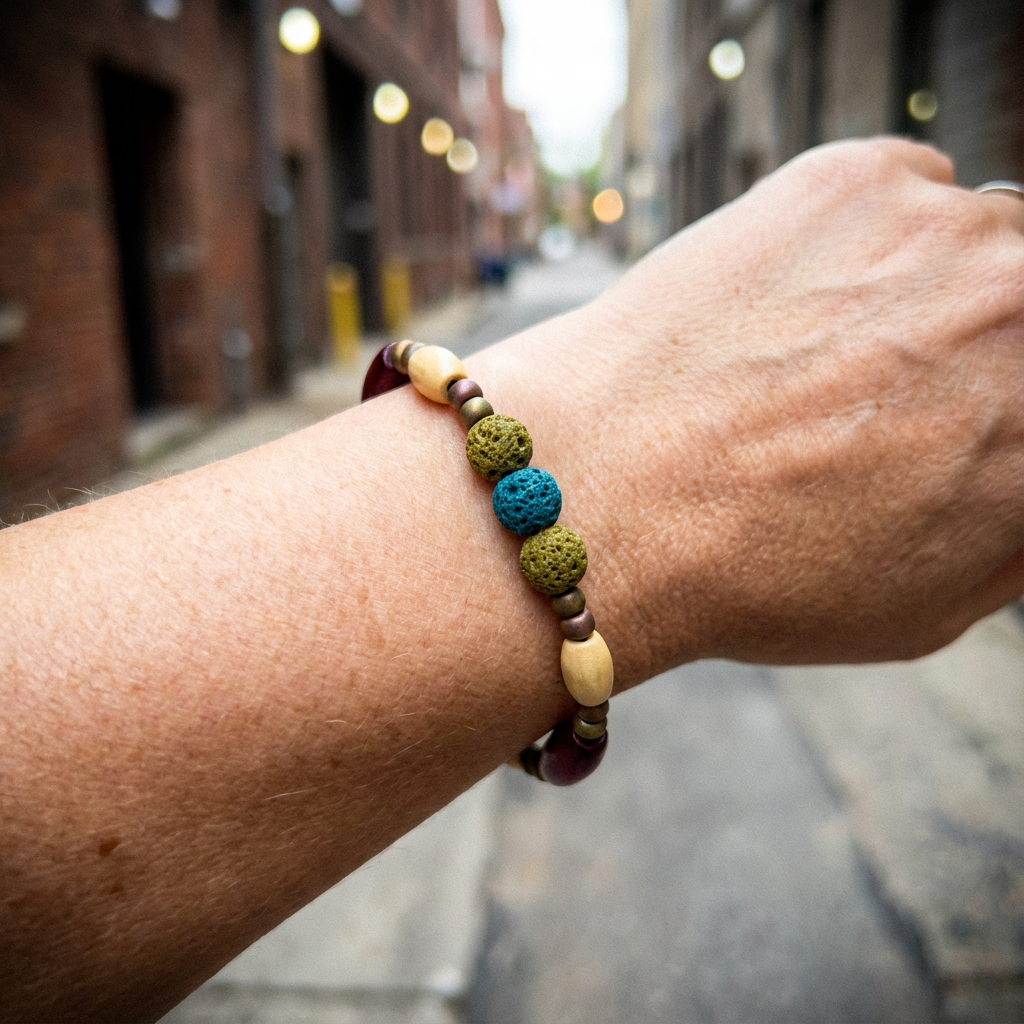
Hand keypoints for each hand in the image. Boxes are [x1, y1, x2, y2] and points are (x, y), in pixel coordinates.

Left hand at [483, 138, 1023, 670]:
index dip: (993, 414)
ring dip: (927, 288)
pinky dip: (866, 239)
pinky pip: (902, 192)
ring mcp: (941, 230)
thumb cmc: (753, 573)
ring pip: (975, 243)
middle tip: (897, 392)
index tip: (953, 422)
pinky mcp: (850, 179)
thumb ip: (1011, 534)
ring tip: (823, 355)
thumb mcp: (923, 606)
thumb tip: (1018, 484)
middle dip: (983, 348)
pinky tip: (793, 303)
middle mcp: (1023, 308)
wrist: (605, 495)